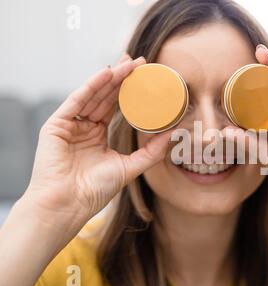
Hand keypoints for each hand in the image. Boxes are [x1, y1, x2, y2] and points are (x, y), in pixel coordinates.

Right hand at [21, 55, 172, 232]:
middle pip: (105, 97)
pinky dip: (91, 86)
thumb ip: (151, 152)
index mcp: (98, 136)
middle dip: (122, 78)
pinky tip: (107, 74)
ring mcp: (70, 125)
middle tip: (140, 62)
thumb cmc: (95, 190)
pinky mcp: (56, 125)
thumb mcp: (129, 167)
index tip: (146, 77)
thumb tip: (174, 135)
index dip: (130, 91)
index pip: (115, 107)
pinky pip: (77, 101)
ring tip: (129, 64)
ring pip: (93, 95)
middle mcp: (84, 127)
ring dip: (111, 78)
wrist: (69, 205)